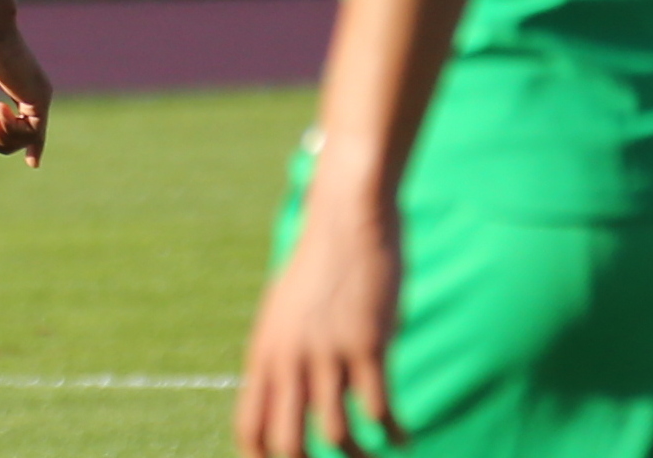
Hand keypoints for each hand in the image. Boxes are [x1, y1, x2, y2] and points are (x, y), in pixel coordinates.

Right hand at [0, 4, 48, 164]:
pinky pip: (32, 131)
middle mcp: (33, 93)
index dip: (21, 142)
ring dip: (2, 137)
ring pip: (26, 138)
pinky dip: (12, 131)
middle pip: (22, 137)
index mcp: (18, 88)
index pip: (25, 124)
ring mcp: (38, 95)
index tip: (27, 162)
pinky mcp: (39, 96)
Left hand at [234, 191, 403, 457]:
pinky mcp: (366, 344)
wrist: (346, 218)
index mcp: (264, 352)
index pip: (249, 427)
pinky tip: (402, 436)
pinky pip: (377, 409)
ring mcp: (326, 352)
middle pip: (286, 444)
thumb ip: (283, 353)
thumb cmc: (320, 265)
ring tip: (375, 455)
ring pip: (336, 435)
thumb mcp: (286, 312)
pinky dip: (392, 432)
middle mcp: (288, 358)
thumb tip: (286, 395)